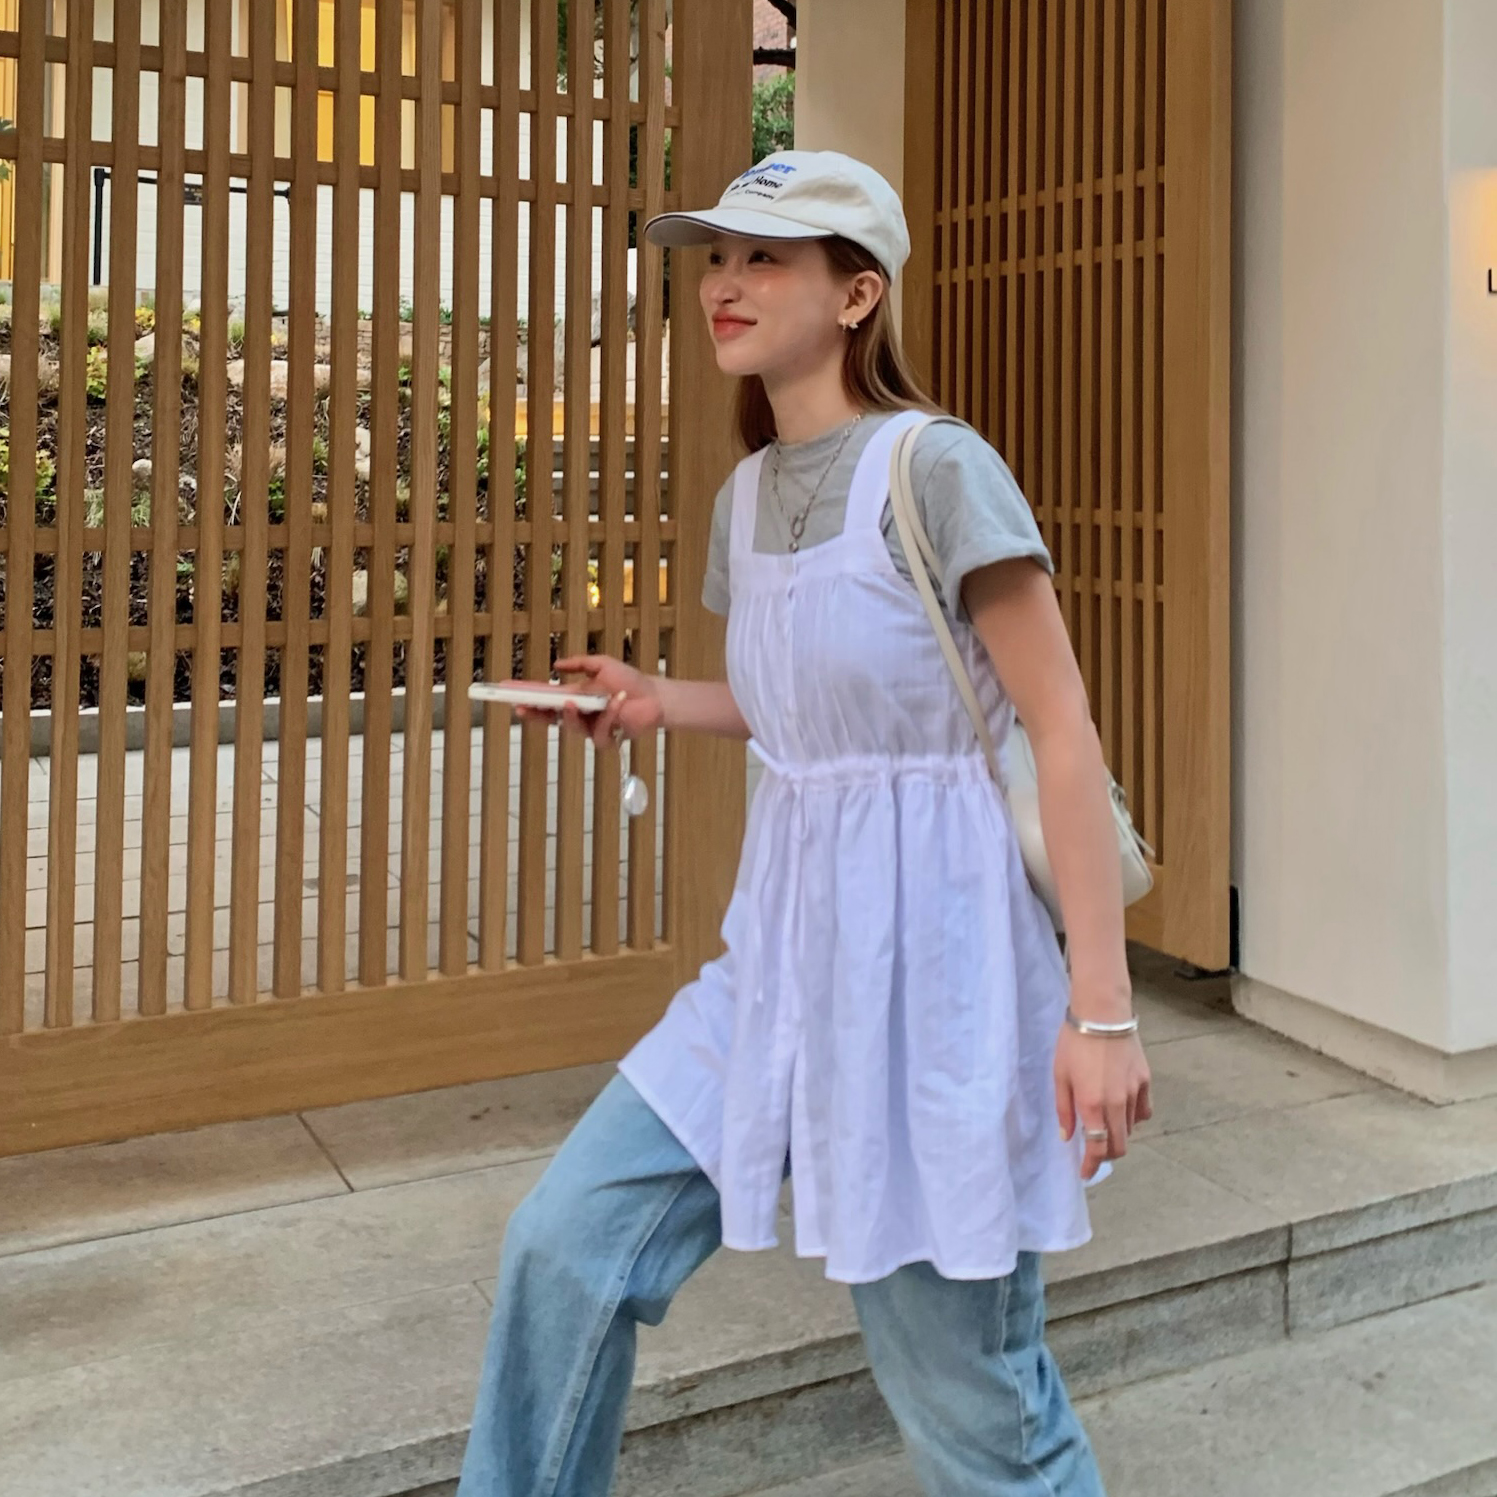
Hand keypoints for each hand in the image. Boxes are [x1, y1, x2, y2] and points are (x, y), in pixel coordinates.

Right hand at [514, 654, 663, 749]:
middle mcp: (579, 714)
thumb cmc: (629, 680)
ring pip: (572, 727)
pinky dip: (608, 716)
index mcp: (574, 697)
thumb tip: (556, 666)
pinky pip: (600, 733)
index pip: (544, 696)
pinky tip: (616, 702)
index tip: (504, 689)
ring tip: (572, 701)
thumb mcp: (602, 664)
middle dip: (534, 713)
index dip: (525, 694)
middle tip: (521, 708)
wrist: (654, 696)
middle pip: (549, 718)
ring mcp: (591, 729)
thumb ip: (579, 663)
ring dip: (572, 714)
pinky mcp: (607, 740)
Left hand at [1054, 1022, 1152, 1181]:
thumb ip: (1064, 1109)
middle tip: (1094, 1152)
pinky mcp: (1145, 1081)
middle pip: (1118, 1145)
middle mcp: (1117, 1103)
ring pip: (1130, 1129)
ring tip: (1103, 1125)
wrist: (1102, 1013)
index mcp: (1092, 1104)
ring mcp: (1134, 1092)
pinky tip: (1122, 1110)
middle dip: (1105, 1155)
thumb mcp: (1060, 1075)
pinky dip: (1133, 1118)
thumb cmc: (1074, 1042)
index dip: (1092, 1165)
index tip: (1085, 1173)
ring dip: (1117, 1134)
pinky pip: (1143, 1111)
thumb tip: (1068, 1136)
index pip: (1097, 1148)